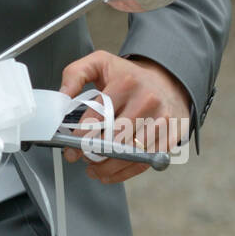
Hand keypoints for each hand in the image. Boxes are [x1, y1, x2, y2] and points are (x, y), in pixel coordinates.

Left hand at [58, 50, 190, 183]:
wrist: (166, 81)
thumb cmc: (129, 77)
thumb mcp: (99, 63)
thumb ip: (75, 74)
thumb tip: (63, 95)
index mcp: (126, 83)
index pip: (98, 117)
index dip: (81, 138)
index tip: (71, 147)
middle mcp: (147, 100)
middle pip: (114, 139)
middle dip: (94, 153)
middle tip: (83, 157)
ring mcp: (162, 119)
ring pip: (129, 154)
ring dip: (107, 166)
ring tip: (94, 166)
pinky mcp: (171, 135)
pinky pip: (145, 162)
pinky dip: (125, 172)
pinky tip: (110, 172)